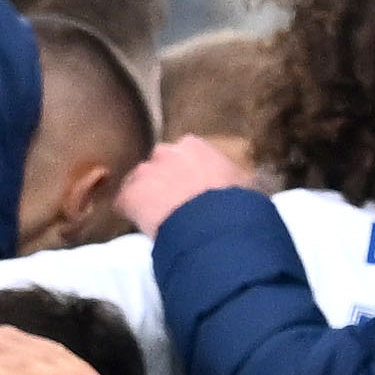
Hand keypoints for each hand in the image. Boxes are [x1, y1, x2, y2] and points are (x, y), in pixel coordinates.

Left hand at [118, 131, 258, 232]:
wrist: (214, 227)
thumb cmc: (238, 205)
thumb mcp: (248, 185)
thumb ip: (237, 179)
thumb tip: (244, 182)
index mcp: (195, 146)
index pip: (187, 154)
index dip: (190, 173)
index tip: (196, 189)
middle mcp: (166, 152)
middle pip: (160, 164)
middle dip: (166, 180)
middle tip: (178, 204)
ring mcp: (144, 173)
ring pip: (140, 182)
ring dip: (148, 196)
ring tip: (160, 218)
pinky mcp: (129, 196)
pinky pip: (125, 204)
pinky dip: (131, 214)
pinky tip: (144, 228)